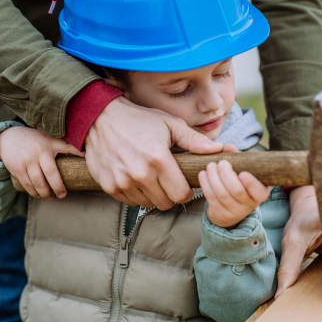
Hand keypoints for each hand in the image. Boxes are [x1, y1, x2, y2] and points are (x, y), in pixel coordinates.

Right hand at [0, 126, 82, 198]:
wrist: (9, 138)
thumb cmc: (36, 140)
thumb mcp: (51, 139)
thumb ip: (66, 145)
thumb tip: (86, 153)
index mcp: (48, 145)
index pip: (64, 151)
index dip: (72, 160)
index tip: (80, 168)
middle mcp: (38, 153)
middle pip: (50, 174)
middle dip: (58, 188)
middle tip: (62, 195)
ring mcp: (27, 161)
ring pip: (38, 182)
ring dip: (45, 193)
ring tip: (51, 196)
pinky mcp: (17, 168)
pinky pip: (28, 184)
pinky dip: (34, 192)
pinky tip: (39, 195)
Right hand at [84, 97, 224, 208]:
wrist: (100, 118)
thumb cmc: (139, 120)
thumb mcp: (170, 124)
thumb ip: (195, 141)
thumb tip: (220, 149)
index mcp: (159, 160)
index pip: (180, 195)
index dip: (184, 191)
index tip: (182, 183)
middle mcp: (140, 174)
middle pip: (165, 203)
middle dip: (169, 194)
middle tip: (167, 179)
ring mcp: (123, 182)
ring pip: (147, 203)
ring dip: (152, 194)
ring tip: (150, 175)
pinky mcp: (109, 186)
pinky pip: (130, 201)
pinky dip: (135, 193)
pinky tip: (135, 176)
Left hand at [199, 159, 269, 227]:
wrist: (228, 208)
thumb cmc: (237, 183)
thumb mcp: (241, 170)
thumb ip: (237, 157)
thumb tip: (227, 146)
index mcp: (259, 193)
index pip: (260, 192)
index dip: (251, 184)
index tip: (242, 173)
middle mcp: (250, 205)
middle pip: (237, 191)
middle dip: (226, 175)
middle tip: (221, 163)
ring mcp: (235, 212)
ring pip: (222, 195)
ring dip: (214, 178)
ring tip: (210, 166)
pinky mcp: (221, 215)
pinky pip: (212, 199)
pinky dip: (206, 184)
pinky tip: (202, 174)